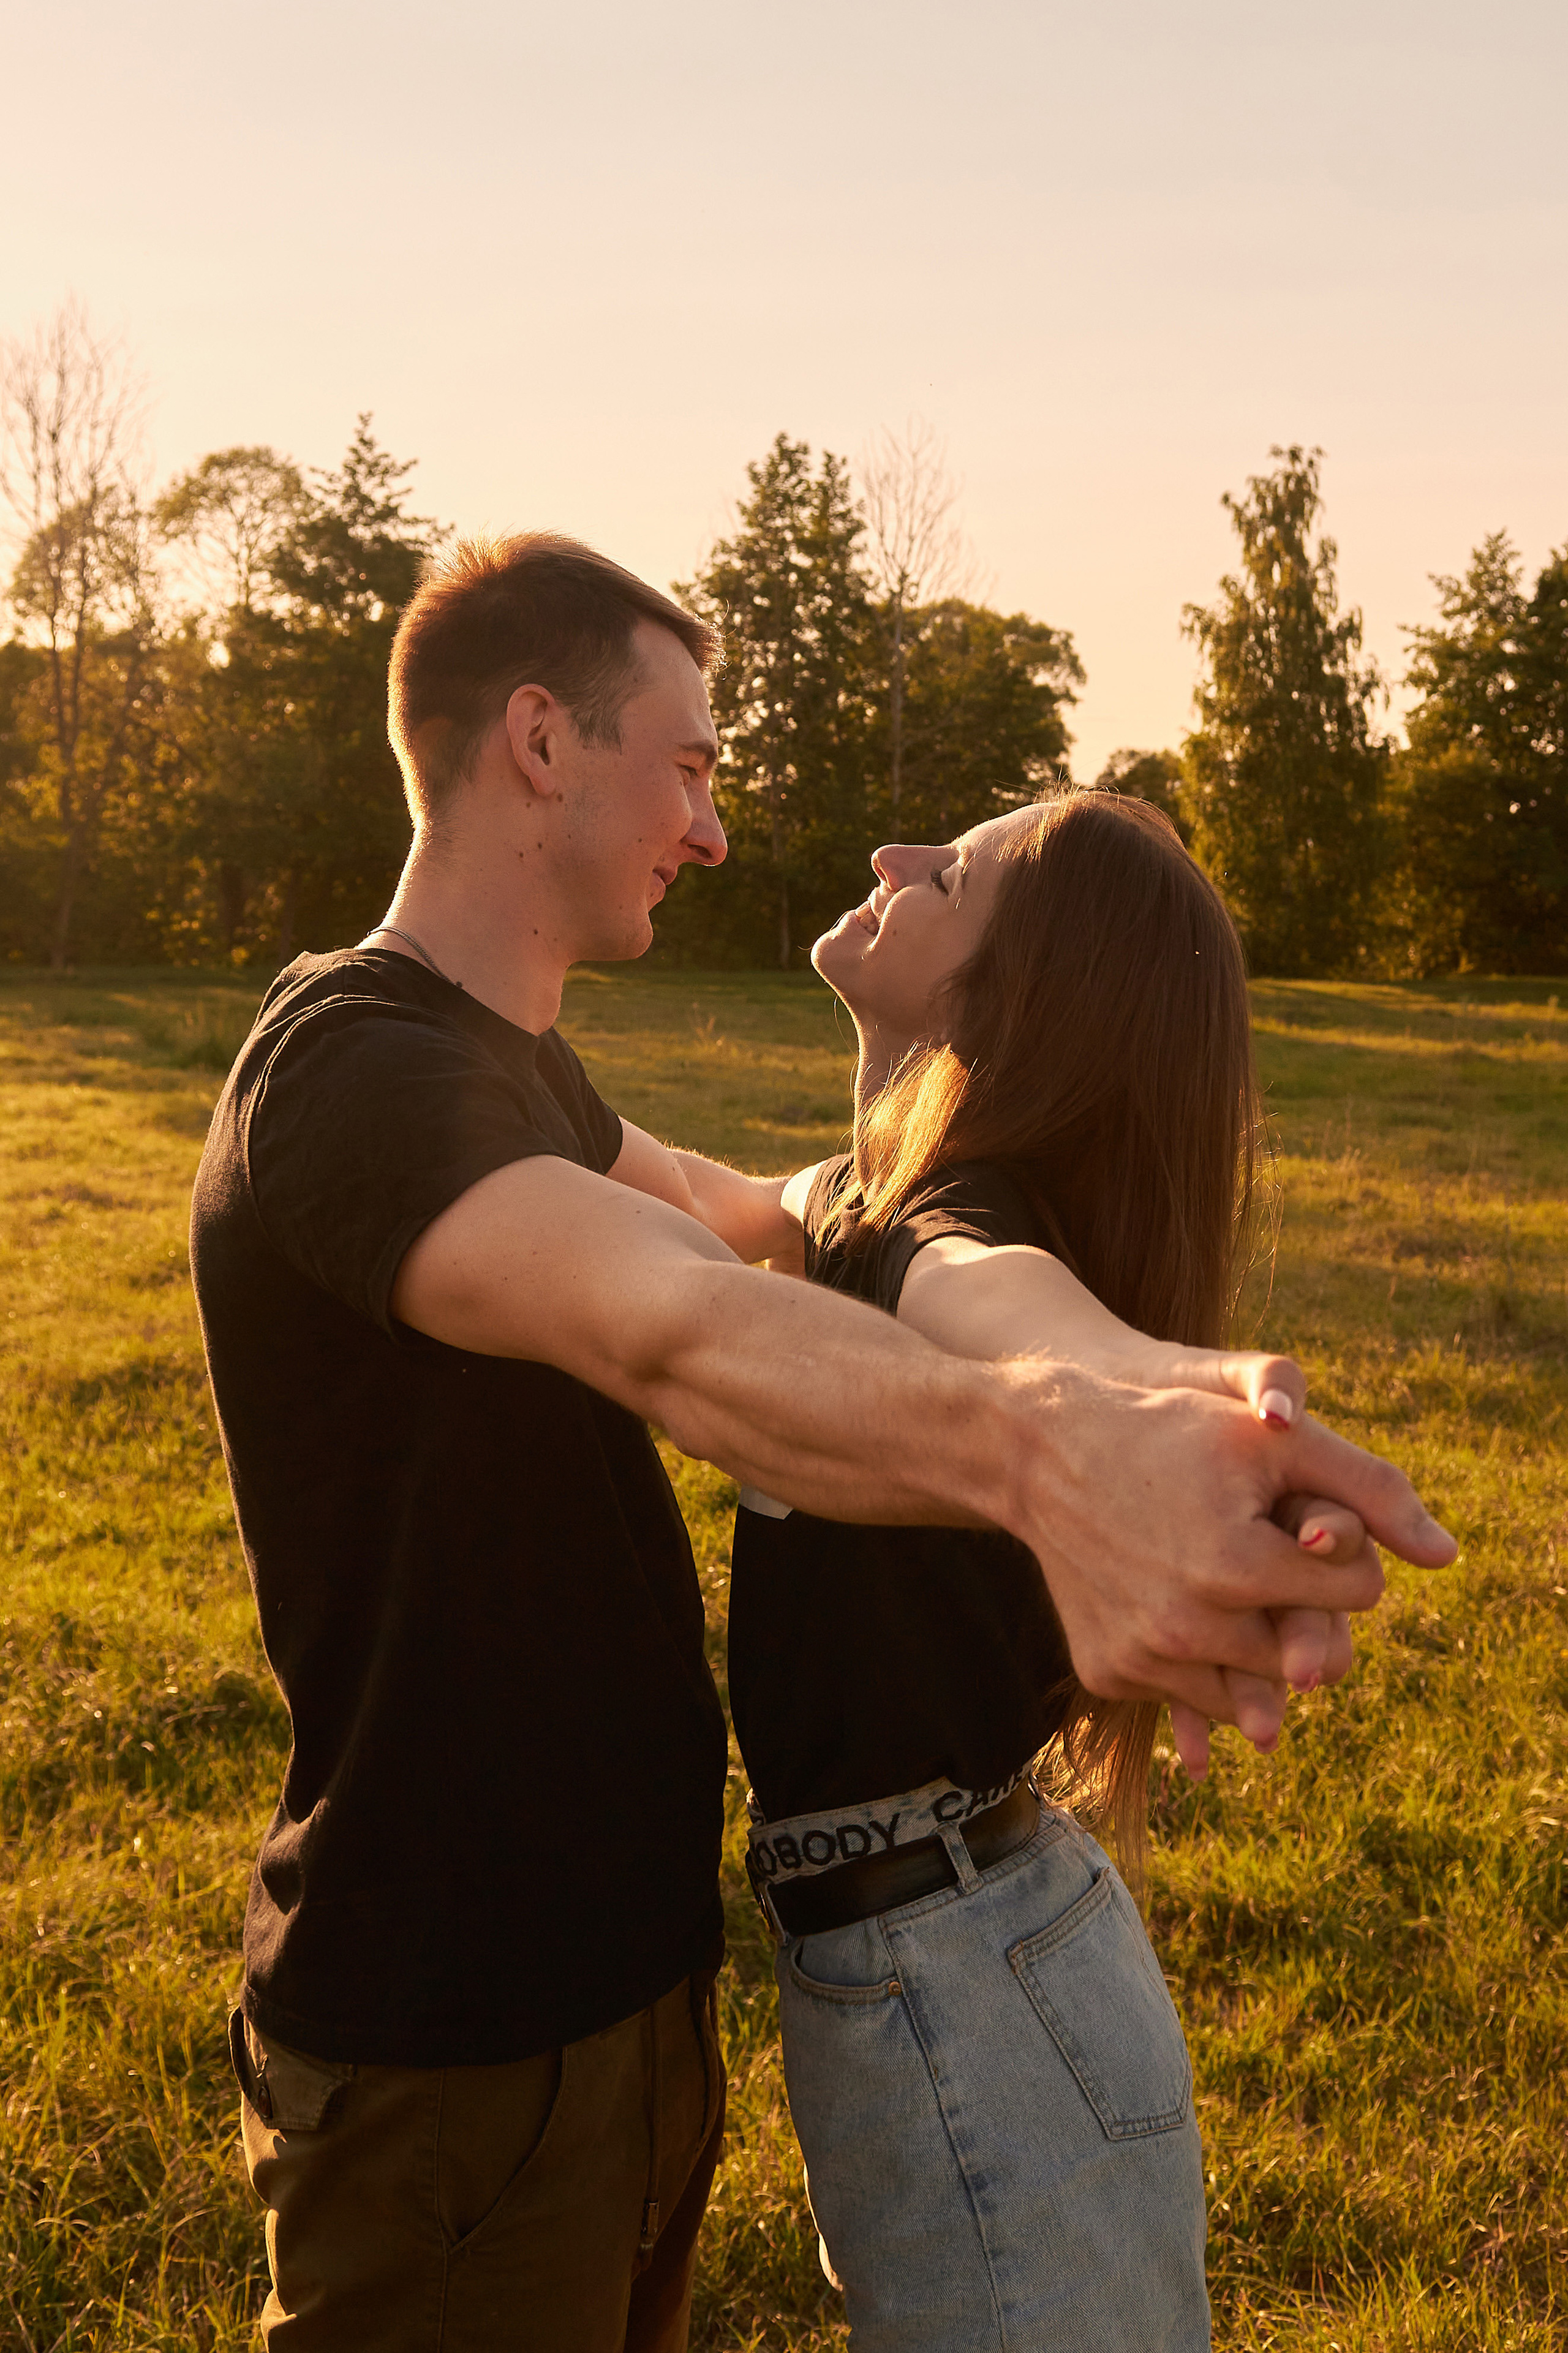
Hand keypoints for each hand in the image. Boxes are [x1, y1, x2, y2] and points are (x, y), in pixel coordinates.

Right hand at [1006, 1357, 1454, 1733]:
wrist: (1037, 1449)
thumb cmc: (1166, 1428)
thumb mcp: (1268, 1437)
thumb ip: (1369, 1487)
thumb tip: (1448, 1559)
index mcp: (1237, 1568)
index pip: (1357, 1591)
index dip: (1338, 1549)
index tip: (1298, 1518)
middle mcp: (1187, 1631)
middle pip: (1309, 1652)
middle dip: (1299, 1605)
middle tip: (1257, 1552)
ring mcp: (1142, 1660)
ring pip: (1252, 1690)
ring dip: (1253, 1644)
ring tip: (1224, 1585)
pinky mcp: (1106, 1675)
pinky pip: (1184, 1698)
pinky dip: (1195, 1666)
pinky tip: (1182, 1615)